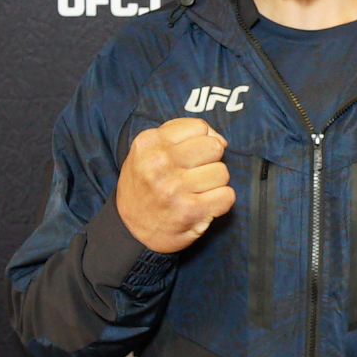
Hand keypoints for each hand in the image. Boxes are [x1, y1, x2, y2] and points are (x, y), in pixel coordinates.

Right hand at [114, 118, 234, 253]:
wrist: (129, 229)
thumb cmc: (145, 185)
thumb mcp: (149, 150)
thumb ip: (182, 134)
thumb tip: (220, 140)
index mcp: (149, 143)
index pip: (199, 127)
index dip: (200, 141)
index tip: (189, 155)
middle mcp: (159, 163)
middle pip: (215, 147)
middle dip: (210, 160)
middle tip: (194, 174)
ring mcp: (174, 187)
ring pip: (222, 172)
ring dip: (214, 183)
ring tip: (196, 190)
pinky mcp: (189, 210)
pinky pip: (227, 196)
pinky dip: (220, 201)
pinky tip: (203, 204)